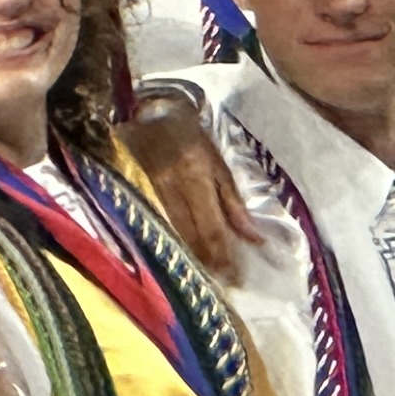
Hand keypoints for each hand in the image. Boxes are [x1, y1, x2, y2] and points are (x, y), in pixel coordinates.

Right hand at [118, 80, 262, 277]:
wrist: (148, 113)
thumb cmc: (190, 135)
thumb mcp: (218, 163)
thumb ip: (233, 202)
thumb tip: (252, 237)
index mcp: (194, 178)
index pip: (210, 227)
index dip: (223, 254)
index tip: (235, 276)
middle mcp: (170, 189)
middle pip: (191, 235)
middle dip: (210, 261)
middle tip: (225, 283)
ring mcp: (152, 192)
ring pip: (175, 233)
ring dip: (194, 257)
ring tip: (210, 275)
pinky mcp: (141, 194)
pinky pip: (163, 224)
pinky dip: (177, 242)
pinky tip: (187, 255)